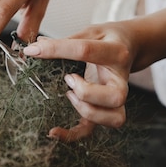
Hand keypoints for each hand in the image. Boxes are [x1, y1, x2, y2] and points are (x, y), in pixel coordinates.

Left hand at [23, 23, 136, 140]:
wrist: (131, 45)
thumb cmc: (110, 39)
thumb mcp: (92, 31)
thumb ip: (68, 40)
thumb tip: (37, 45)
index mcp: (116, 52)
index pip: (85, 50)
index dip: (55, 49)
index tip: (33, 50)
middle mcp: (121, 79)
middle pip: (113, 96)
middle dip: (86, 92)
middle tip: (68, 78)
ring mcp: (116, 97)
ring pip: (113, 117)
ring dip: (86, 110)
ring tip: (70, 95)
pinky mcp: (105, 109)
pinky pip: (93, 129)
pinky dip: (73, 135)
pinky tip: (55, 131)